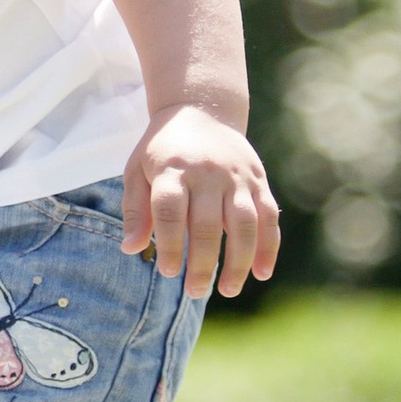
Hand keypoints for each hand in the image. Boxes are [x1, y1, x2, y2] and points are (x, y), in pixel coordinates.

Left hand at [122, 106, 281, 297]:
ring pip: (244, 224)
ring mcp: (237, 176)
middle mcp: (207, 172)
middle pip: (207, 223)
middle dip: (202, 263)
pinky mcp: (258, 180)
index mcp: (173, 169)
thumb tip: (132, 248)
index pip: (171, 211)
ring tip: (228, 290)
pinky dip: (268, 247)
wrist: (202, 110)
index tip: (169, 272)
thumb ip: (134, 209)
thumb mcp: (138, 170)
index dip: (171, 244)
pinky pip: (268, 217)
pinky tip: (262, 273)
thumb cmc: (163, 150)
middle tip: (195, 291)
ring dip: (239, 261)